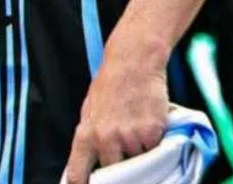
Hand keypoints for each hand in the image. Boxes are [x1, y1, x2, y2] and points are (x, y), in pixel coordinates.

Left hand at [62, 37, 167, 181]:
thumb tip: (88, 162)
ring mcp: (129, 138)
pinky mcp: (151, 134)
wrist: (134, 60)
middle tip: (124, 151)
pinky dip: (154, 144)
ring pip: (138, 163)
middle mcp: (106, 139)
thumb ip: (90, 136)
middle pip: (114, 174)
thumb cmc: (111, 82)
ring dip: (139, 153)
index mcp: (86, 134)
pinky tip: (149, 122)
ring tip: (137, 127)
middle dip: (120, 168)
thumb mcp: (90, 108)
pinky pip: (154, 152)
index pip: (78, 174)